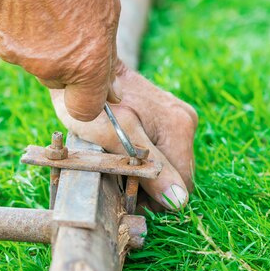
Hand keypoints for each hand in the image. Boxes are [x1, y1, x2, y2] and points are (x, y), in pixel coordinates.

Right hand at [0, 0, 120, 120]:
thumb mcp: (108, 13)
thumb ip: (106, 58)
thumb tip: (110, 92)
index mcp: (86, 63)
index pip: (85, 110)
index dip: (87, 97)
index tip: (89, 84)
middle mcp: (50, 67)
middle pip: (58, 83)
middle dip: (65, 64)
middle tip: (66, 27)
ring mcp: (16, 57)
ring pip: (32, 64)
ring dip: (39, 46)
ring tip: (42, 9)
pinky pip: (8, 48)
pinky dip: (14, 33)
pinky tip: (21, 6)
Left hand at [50, 63, 197, 209]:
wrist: (84, 69)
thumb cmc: (93, 104)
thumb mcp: (115, 139)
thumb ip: (149, 168)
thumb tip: (178, 201)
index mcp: (179, 127)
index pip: (180, 185)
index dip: (154, 198)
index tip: (126, 191)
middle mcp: (185, 121)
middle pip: (177, 175)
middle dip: (150, 183)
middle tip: (118, 174)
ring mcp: (178, 117)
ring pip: (170, 165)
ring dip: (147, 171)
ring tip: (119, 159)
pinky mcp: (168, 116)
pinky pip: (164, 150)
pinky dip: (146, 158)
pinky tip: (125, 149)